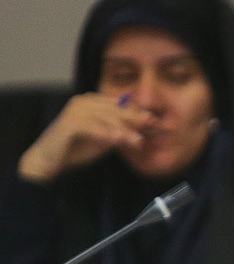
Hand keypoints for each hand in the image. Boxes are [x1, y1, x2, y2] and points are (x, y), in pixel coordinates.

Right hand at [18, 93, 150, 182]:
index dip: (138, 113)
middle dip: (135, 119)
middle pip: (115, 109)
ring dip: (122, 129)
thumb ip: (123, 132)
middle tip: (152, 127)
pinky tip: (116, 140)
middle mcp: (84, 102)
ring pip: (104, 117)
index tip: (155, 123)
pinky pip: (89, 126)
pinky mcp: (66, 123)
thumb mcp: (106, 139)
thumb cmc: (77, 149)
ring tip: (137, 141)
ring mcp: (74, 111)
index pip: (121, 104)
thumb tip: (148, 126)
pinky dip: (103, 133)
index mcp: (94, 102)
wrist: (49, 161)